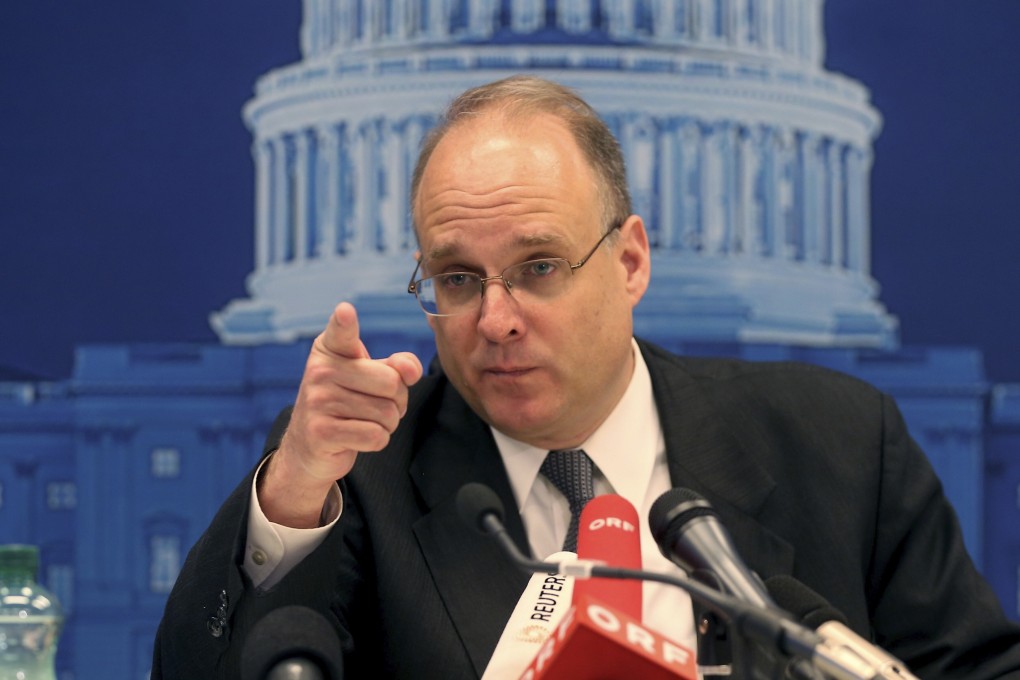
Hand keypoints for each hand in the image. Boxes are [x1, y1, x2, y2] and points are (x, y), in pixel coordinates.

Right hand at [259, 302, 422, 526]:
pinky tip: (357, 437)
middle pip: (392, 383)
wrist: (309, 446)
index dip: (344, 321)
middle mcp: (320, 370)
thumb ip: (397, 366)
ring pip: (387, 413)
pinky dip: (378, 441)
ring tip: (365, 421)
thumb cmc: (347, 403)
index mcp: (330, 349)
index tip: (345, 311)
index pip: (341, 332)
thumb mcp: (370, 376)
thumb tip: (411, 371)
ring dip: (387, 424)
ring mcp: (318, 401)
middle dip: (398, 401)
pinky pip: (376, 436)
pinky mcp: (321, 432)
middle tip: (377, 405)